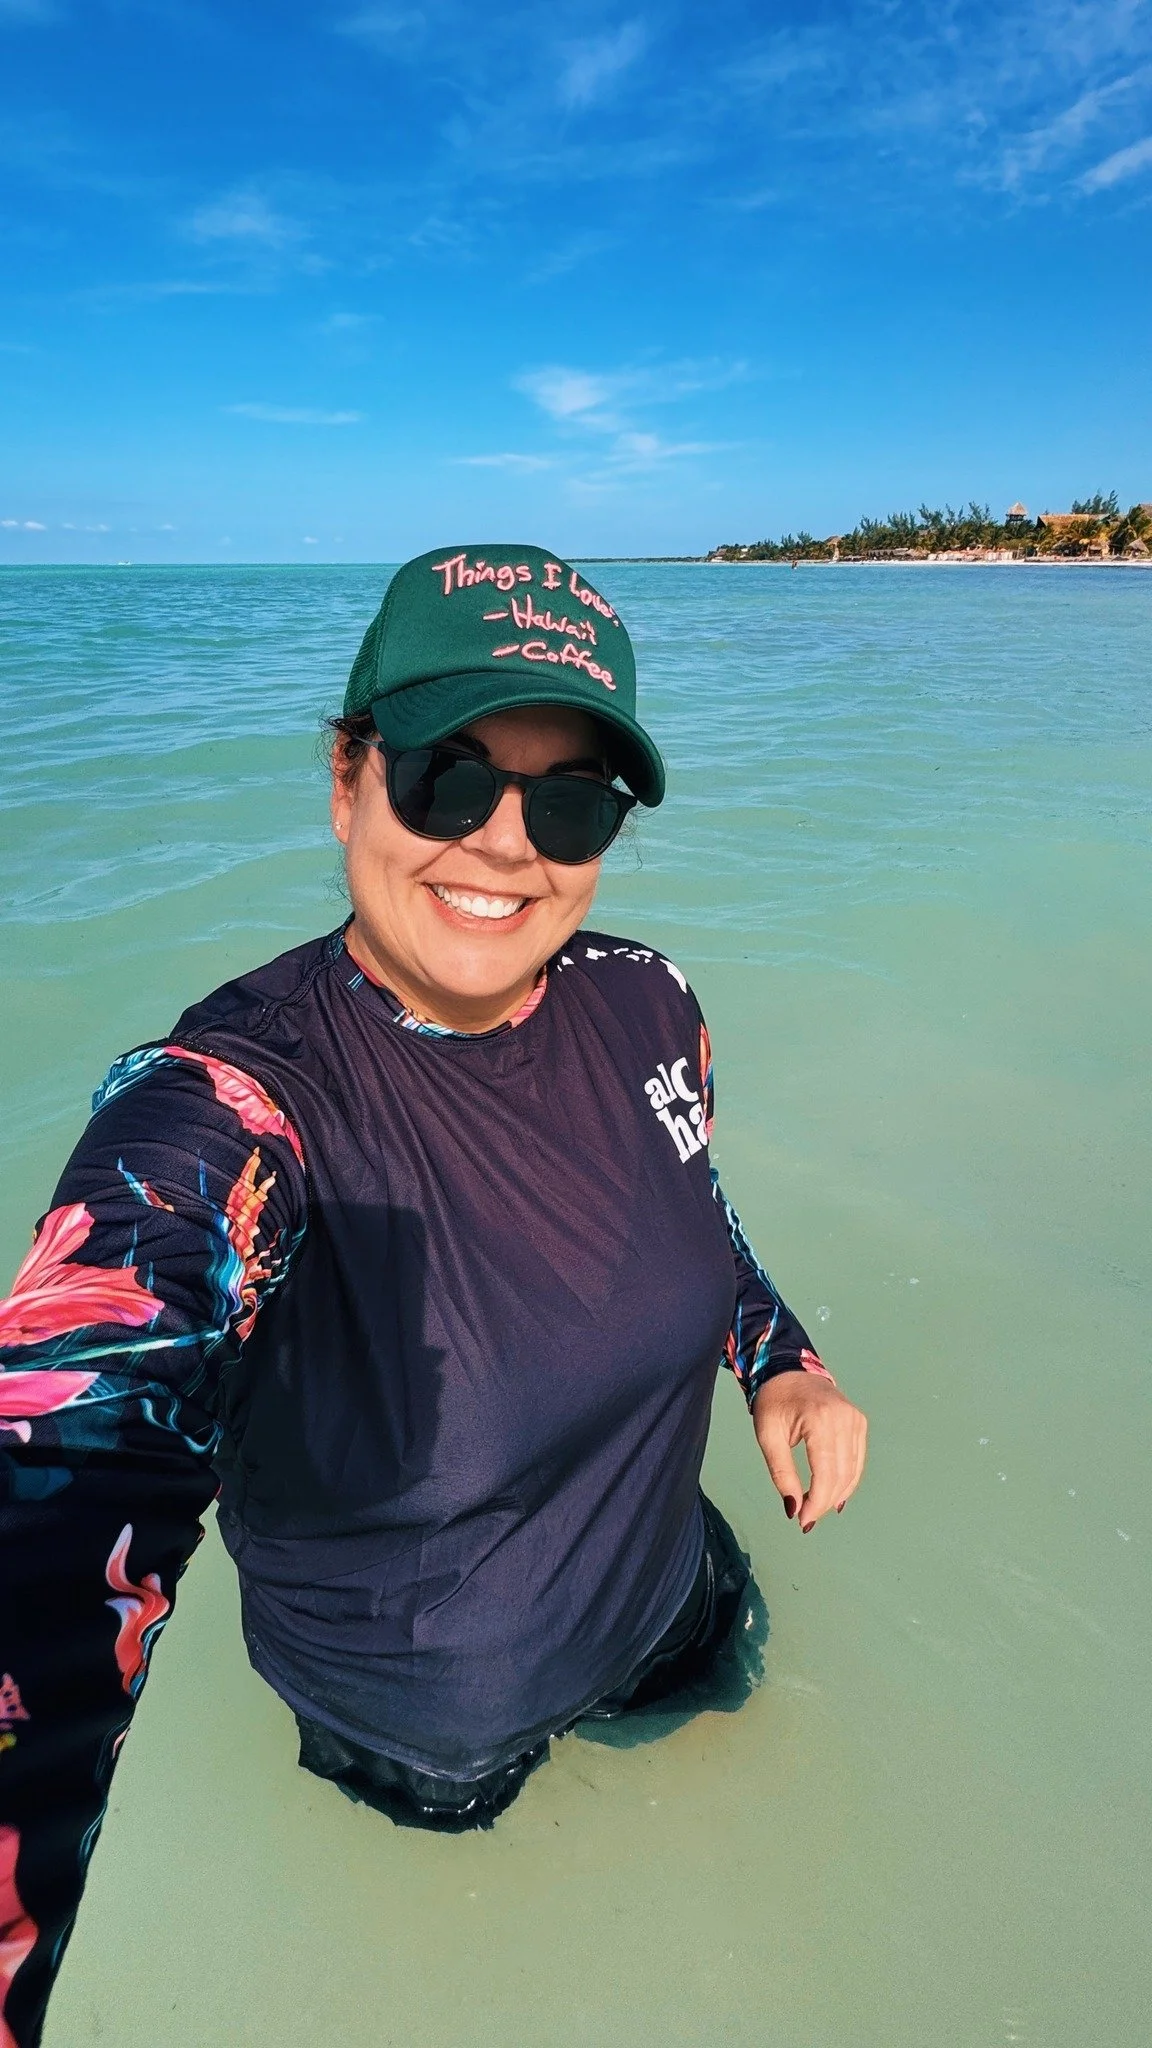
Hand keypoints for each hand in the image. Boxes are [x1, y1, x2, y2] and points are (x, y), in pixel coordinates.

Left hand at [752, 1371, 867, 1532]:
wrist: (788, 1371)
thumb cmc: (774, 1402)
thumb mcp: (768, 1437)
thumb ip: (781, 1474)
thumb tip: (794, 1510)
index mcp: (820, 1419)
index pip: (825, 1473)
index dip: (816, 1502)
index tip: (802, 1520)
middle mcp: (844, 1419)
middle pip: (842, 1475)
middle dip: (824, 1502)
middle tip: (806, 1518)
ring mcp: (855, 1420)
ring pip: (852, 1471)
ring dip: (835, 1495)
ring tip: (815, 1508)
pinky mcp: (859, 1423)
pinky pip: (857, 1460)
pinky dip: (846, 1481)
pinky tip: (833, 1496)